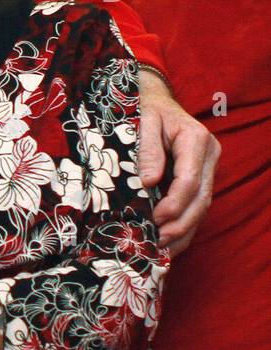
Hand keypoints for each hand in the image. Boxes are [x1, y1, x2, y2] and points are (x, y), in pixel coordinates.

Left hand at [137, 70, 219, 254]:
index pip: (190, 180)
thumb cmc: (143, 109)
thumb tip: (149, 182)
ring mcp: (207, 168)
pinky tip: (168, 244)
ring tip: (161, 250)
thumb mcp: (141, 122)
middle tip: (157, 242)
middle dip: (180, 224)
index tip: (154, 218)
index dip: (174, 203)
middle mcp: (208, 156)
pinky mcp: (199, 178)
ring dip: (183, 231)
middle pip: (201, 198)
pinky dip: (183, 226)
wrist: (153, 100)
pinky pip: (195, 206)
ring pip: (201, 206)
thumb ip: (147, 150)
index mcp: (196, 139)